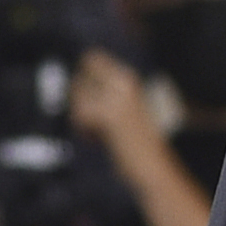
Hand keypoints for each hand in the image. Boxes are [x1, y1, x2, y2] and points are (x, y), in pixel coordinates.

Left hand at [66, 46, 175, 185]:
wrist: (154, 167)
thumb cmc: (136, 144)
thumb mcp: (121, 109)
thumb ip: (101, 94)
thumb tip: (71, 85)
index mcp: (127, 78)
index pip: (92, 58)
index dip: (81, 77)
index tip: (85, 99)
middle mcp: (123, 82)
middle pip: (80, 77)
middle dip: (77, 100)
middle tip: (89, 121)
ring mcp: (118, 97)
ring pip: (77, 95)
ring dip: (80, 116)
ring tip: (95, 133)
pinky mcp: (110, 114)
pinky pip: (81, 114)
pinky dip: (83, 129)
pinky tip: (95, 140)